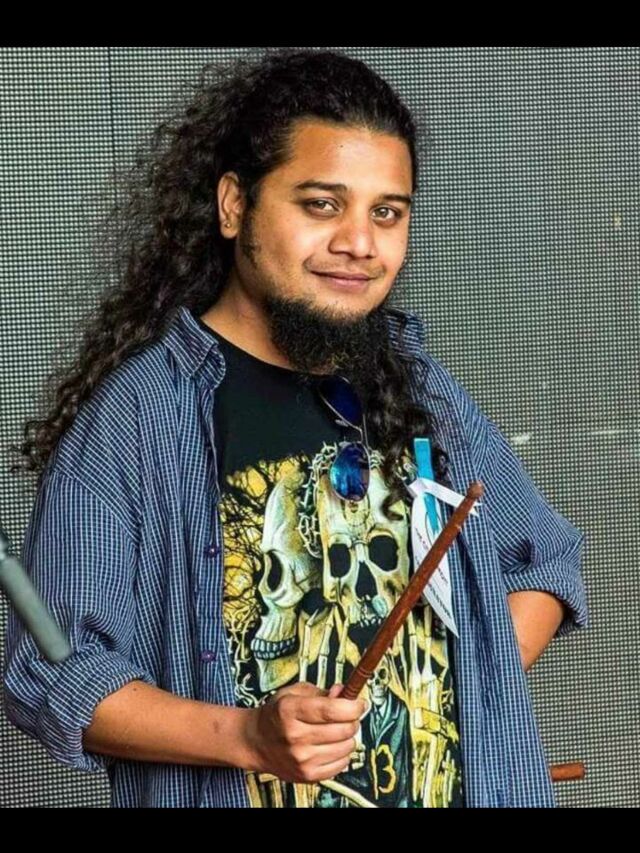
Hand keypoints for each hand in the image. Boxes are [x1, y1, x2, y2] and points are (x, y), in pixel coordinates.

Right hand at [242, 681, 366, 782]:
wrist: (256, 742)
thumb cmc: (276, 715)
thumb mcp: (294, 693)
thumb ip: (321, 691)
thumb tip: (345, 693)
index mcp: (290, 710)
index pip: (333, 709)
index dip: (353, 706)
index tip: (359, 703)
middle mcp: (295, 736)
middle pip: (343, 729)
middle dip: (352, 719)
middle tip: (346, 715)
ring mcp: (301, 758)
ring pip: (346, 747)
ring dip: (347, 737)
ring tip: (336, 731)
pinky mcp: (307, 775)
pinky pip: (341, 764)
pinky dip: (342, 754)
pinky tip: (331, 746)